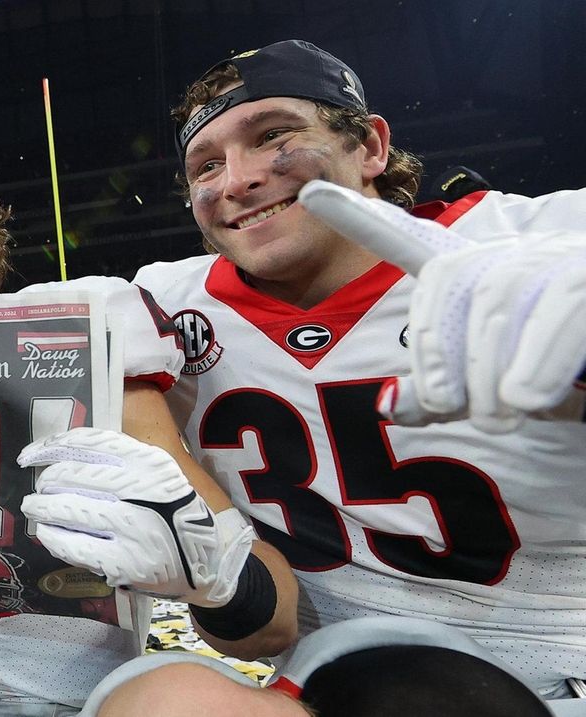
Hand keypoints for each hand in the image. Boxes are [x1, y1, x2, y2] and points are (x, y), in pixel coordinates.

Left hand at [18, 427, 252, 606]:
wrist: (210, 566)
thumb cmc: (173, 514)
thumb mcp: (156, 475)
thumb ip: (117, 462)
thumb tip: (58, 455)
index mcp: (148, 462)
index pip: (86, 443)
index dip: (48, 447)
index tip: (27, 456)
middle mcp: (141, 490)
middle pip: (69, 476)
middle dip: (45, 484)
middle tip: (38, 492)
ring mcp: (134, 528)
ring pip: (67, 510)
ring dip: (42, 509)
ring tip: (34, 510)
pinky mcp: (126, 563)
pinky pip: (73, 545)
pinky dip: (54, 537)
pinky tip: (48, 534)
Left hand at [299, 180, 585, 432]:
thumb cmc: (572, 382)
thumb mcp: (498, 394)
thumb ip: (443, 395)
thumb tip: (388, 408)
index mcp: (484, 282)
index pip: (414, 245)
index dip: (363, 220)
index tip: (310, 192)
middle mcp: (519, 258)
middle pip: (452, 285)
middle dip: (440, 356)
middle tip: (454, 410)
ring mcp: (561, 262)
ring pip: (500, 300)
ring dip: (494, 370)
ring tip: (508, 412)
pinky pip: (560, 310)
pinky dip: (538, 363)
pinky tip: (530, 398)